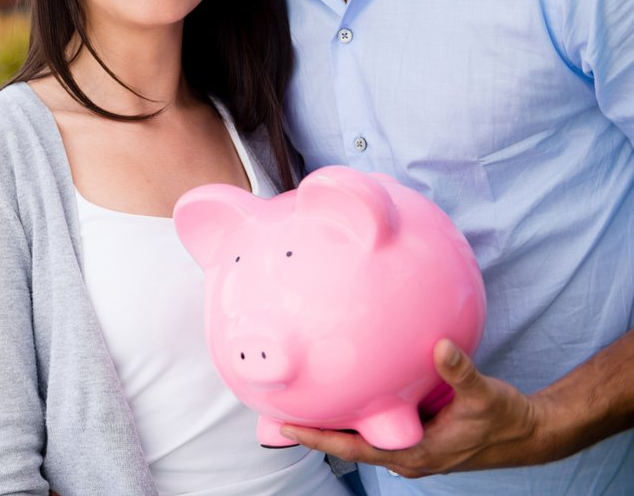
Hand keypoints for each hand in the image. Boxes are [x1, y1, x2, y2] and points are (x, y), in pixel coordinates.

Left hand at [279, 340, 545, 477]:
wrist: (528, 432)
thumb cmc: (506, 418)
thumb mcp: (485, 393)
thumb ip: (461, 372)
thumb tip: (442, 347)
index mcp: (415, 453)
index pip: (353, 448)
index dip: (318, 438)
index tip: (285, 426)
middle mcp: (407, 455)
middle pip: (347, 445)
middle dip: (313, 430)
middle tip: (273, 409)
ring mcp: (411, 448)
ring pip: (360, 437)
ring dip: (332, 422)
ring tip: (298, 399)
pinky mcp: (417, 436)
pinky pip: (376, 427)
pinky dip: (356, 414)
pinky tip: (343, 392)